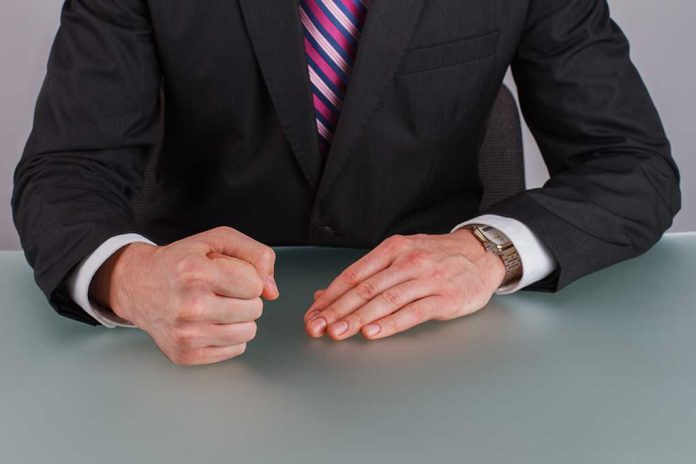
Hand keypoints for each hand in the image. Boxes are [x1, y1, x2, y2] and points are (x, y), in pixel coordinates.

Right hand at [90, 227, 278, 364]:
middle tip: (220, 290)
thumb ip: (256, 255)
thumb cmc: (181, 262)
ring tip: (217, 305)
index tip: (227, 273)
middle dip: (244, 297)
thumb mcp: (217, 240)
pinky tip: (210, 322)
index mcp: (195, 273)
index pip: (254, 284)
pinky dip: (229, 336)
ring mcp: (186, 334)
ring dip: (240, 318)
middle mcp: (189, 306)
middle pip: (254, 309)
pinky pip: (235, 349)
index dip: (247, 276)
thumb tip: (272, 291)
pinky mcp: (186, 354)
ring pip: (249, 332)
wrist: (139, 286)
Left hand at [304, 230, 505, 340]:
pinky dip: (390, 324)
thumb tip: (325, 294)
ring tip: (338, 332)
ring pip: (385, 300)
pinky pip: (412, 312)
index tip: (313, 313)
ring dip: (358, 318)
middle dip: (337, 310)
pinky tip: (372, 333)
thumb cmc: (437, 256)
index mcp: (393, 249)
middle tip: (317, 327)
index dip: (330, 295)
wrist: (482, 254)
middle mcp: (407, 262)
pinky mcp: (444, 298)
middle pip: (365, 288)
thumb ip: (366, 275)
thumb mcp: (401, 255)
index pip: (353, 274)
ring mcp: (426, 279)